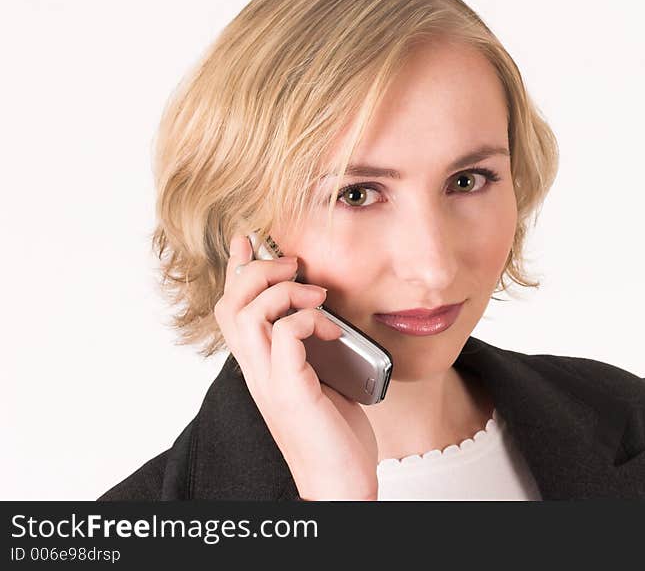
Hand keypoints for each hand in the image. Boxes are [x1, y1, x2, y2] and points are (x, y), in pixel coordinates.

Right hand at [212, 233, 378, 499]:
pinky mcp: (291, 392)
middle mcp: (256, 370)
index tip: (247, 238)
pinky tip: (327, 328)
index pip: (233, 307)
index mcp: (261, 364)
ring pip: (246, 315)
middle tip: (293, 264)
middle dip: (257, 271)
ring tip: (314, 292)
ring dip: (280, 292)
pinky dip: (304, 320)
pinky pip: (284, 338)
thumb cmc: (333, 432)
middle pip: (230, 303)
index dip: (236, 269)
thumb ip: (312, 347)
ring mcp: (269, 381)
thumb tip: (324, 315)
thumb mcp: (320, 377)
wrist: (339, 481)